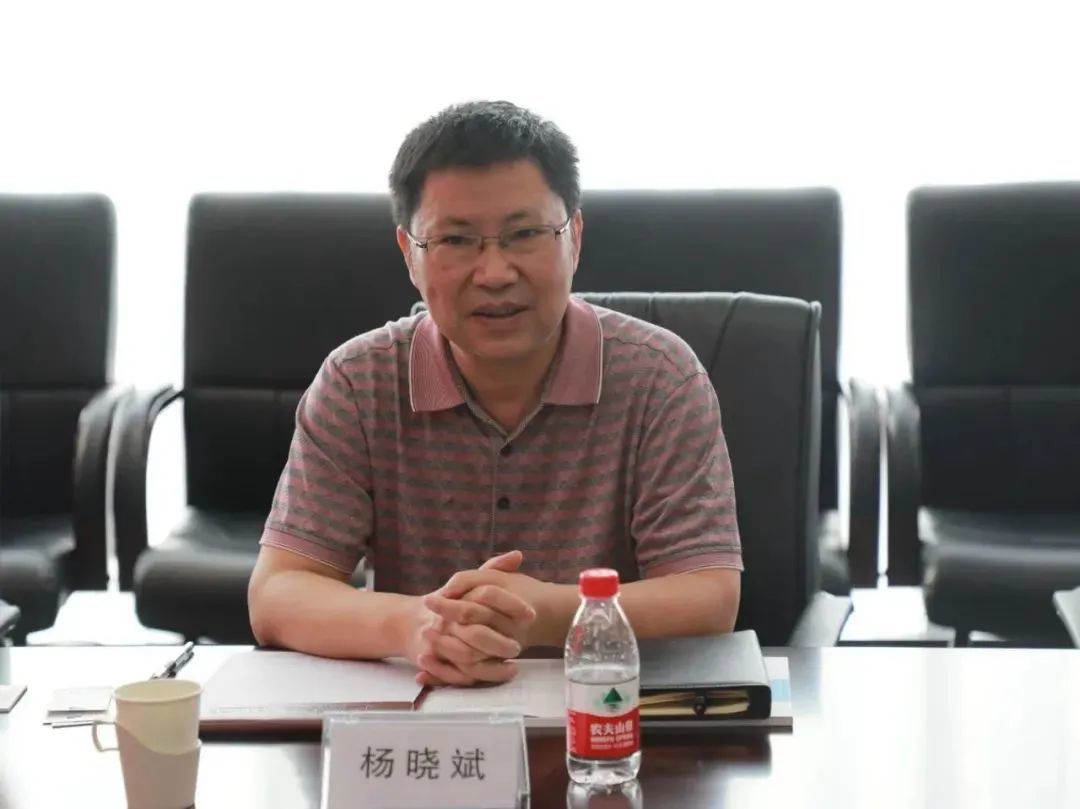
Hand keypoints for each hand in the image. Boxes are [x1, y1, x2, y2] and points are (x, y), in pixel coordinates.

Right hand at [410, 552, 536, 686]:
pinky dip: (481, 676)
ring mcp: (439, 641)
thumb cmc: (448, 601)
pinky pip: (458, 674)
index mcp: (457, 596)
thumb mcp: (468, 582)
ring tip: (516, 663)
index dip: (510, 604)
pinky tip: (504, 672)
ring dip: (493, 664)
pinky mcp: (434, 660)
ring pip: (467, 656)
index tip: (531, 614)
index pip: (486, 595)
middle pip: (476, 631)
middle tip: (521, 645)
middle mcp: (447, 618)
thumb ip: (494, 568)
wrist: (410, 622)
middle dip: (501, 641)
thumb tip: (518, 555)